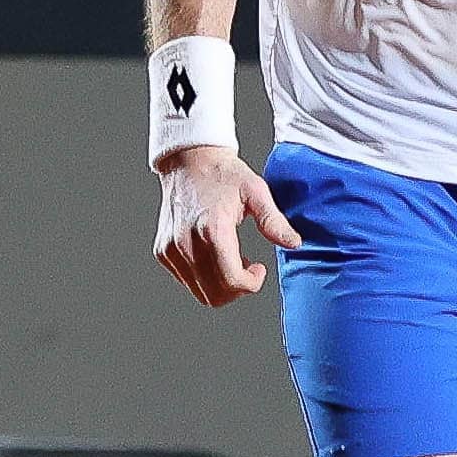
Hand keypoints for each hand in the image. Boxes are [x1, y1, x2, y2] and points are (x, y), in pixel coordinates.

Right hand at [153, 145, 300, 304]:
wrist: (189, 160)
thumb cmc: (223, 174)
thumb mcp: (255, 191)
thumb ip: (273, 221)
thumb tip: (294, 243)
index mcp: (212, 230)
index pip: (232, 281)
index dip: (251, 284)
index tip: (259, 268)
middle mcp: (186, 243)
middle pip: (215, 295)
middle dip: (238, 289)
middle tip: (248, 267)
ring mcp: (171, 250)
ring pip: (200, 293)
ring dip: (221, 285)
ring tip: (233, 259)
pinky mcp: (163, 251)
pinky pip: (187, 281)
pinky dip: (204, 277)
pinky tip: (215, 255)